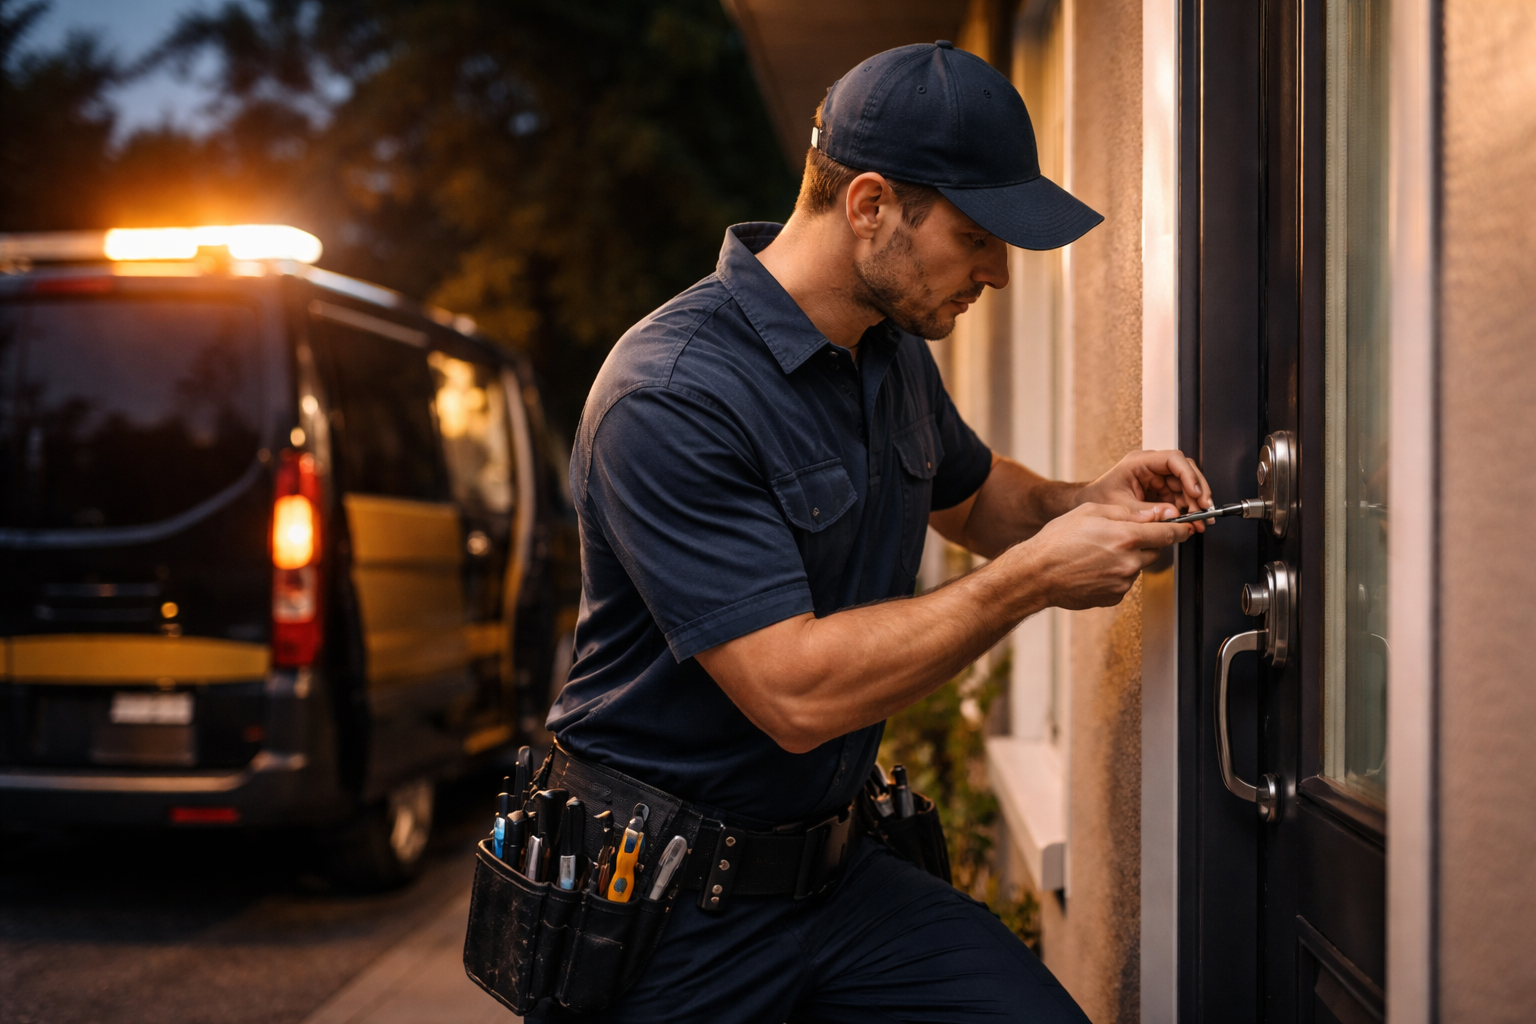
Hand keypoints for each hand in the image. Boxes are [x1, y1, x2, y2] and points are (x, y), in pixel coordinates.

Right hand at [1021, 503, 1193, 608]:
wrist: (1037, 574)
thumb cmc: (1058, 541)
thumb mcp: (1090, 511)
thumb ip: (1126, 512)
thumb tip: (1153, 514)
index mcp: (1126, 537)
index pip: (1168, 532)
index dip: (1180, 528)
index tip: (1185, 527)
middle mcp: (1129, 562)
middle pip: (1154, 550)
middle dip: (1143, 543)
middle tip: (1118, 538)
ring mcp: (1123, 582)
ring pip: (1137, 567)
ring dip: (1126, 559)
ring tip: (1097, 554)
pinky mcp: (1114, 597)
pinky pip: (1123, 583)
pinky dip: (1114, 575)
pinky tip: (1093, 569)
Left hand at [1075, 449, 1213, 531]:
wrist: (1089, 505)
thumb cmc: (1098, 499)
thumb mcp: (1122, 507)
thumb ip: (1147, 511)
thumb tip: (1173, 515)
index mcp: (1139, 462)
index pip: (1173, 460)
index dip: (1188, 475)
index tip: (1196, 493)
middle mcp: (1151, 467)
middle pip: (1185, 472)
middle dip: (1198, 492)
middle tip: (1204, 511)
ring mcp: (1157, 478)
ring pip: (1186, 486)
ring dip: (1195, 503)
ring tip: (1199, 521)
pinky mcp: (1159, 491)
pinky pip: (1179, 497)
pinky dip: (1187, 509)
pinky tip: (1191, 521)